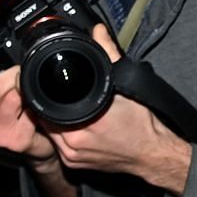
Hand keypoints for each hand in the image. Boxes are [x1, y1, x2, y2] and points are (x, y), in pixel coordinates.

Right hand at [0, 23, 55, 163]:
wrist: (38, 137)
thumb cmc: (15, 106)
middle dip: (11, 72)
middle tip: (21, 68)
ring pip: (12, 98)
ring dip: (25, 87)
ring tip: (29, 86)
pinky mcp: (16, 142)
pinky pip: (29, 114)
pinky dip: (36, 105)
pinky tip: (35, 107)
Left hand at [44, 25, 193, 193]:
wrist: (152, 154)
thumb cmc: (142, 124)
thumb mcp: (126, 84)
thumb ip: (108, 55)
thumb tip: (98, 33)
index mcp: (82, 123)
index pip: (45, 104)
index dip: (45, 92)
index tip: (49, 85)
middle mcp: (73, 144)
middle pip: (44, 118)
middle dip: (50, 104)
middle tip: (63, 96)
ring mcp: (72, 156)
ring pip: (49, 131)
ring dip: (53, 120)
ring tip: (69, 108)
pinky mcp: (74, 163)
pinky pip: (58, 144)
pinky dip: (62, 133)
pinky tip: (75, 124)